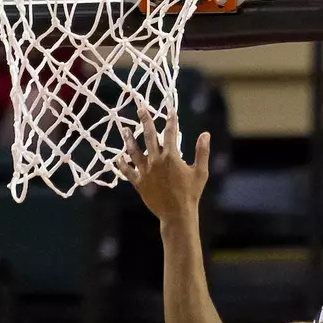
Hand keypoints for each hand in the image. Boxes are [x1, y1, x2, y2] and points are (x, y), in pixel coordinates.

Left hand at [115, 106, 211, 223]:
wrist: (177, 214)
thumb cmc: (191, 193)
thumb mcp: (201, 172)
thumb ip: (202, 152)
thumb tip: (205, 134)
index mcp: (171, 157)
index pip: (170, 132)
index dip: (170, 119)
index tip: (170, 108)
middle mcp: (156, 161)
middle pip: (148, 136)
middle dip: (145, 120)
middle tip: (140, 108)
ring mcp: (145, 172)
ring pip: (134, 151)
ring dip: (128, 139)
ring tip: (124, 129)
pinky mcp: (139, 183)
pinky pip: (128, 172)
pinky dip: (122, 164)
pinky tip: (117, 158)